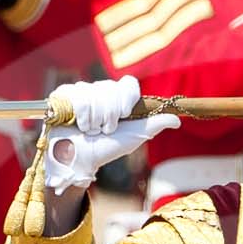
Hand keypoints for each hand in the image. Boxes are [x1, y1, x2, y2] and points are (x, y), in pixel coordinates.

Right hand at [43, 76, 180, 193]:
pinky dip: (82, 118)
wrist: (80, 159)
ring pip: (95, 96)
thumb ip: (154, 125)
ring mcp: (82, 90)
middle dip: (110, 116)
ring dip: (95, 121)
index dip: (126, 100)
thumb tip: (178, 120)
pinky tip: (79, 126)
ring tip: (90, 130)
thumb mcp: (133, 138)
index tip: (124, 116)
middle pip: (111, 91)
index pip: (128, 84)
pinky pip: (79, 99)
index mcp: (119, 97)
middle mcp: (101, 90)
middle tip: (105, 130)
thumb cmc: (106, 148)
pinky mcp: (65, 94)